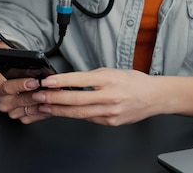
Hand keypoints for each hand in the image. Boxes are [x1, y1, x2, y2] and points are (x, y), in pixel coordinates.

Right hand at [0, 70, 52, 123]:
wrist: (7, 83)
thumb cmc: (10, 74)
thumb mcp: (13, 67)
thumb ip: (25, 70)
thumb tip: (39, 71)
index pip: (8, 87)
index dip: (22, 84)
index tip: (35, 82)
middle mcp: (3, 103)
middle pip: (20, 101)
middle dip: (35, 95)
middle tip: (47, 91)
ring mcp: (12, 112)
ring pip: (29, 110)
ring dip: (42, 103)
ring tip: (53, 96)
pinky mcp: (21, 118)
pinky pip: (34, 117)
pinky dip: (44, 111)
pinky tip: (51, 104)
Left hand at [30, 68, 160, 125]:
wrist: (154, 97)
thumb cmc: (133, 81)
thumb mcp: (111, 71)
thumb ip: (91, 77)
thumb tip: (69, 81)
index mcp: (109, 79)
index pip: (79, 80)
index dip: (60, 82)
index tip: (46, 82)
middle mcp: (109, 96)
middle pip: (76, 100)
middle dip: (54, 99)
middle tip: (38, 96)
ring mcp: (110, 112)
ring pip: (79, 113)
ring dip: (59, 110)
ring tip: (45, 107)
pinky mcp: (110, 122)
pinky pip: (88, 118)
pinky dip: (75, 115)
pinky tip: (64, 112)